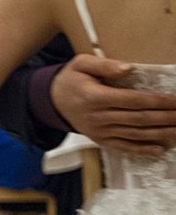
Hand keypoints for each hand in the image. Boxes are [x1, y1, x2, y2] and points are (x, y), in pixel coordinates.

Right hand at [52, 53, 175, 155]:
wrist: (51, 102)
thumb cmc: (70, 80)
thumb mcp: (80, 64)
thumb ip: (104, 65)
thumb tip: (129, 69)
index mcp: (96, 97)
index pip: (134, 100)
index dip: (158, 101)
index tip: (175, 101)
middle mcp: (99, 117)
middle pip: (139, 119)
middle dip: (166, 118)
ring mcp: (100, 131)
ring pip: (136, 134)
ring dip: (160, 134)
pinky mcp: (100, 140)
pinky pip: (123, 147)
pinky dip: (142, 150)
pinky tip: (159, 149)